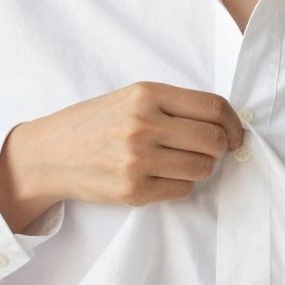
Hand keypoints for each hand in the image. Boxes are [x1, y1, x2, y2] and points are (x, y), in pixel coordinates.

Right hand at [0, 81, 246, 231]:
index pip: (213, 107)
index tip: (236, 134)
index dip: (234, 123)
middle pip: (214, 140)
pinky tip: (162, 177)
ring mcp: (137, 159)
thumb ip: (173, 106)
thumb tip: (223, 123)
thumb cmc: (94, 124)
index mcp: (146, 94)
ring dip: (200, 169)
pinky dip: (180, 186)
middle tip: (210, 152)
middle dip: (220, 149)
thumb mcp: (130, 98)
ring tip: (180, 163)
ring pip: (202, 168)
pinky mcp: (133, 190)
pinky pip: (182, 190)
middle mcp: (143, 124)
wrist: (48, 154)